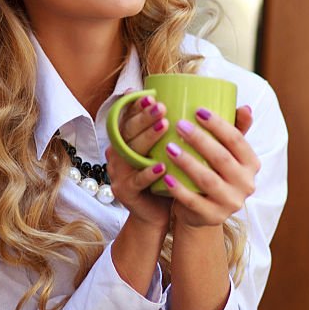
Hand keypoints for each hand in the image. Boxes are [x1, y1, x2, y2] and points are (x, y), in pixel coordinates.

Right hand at [106, 95, 171, 228]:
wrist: (154, 214)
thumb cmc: (163, 177)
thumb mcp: (163, 151)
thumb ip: (168, 131)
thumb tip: (190, 102)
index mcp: (125, 142)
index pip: (127, 119)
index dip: (137, 106)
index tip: (151, 95)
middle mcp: (117, 155)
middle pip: (128, 131)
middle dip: (145, 117)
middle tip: (161, 106)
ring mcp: (119, 173)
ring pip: (130, 152)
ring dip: (147, 137)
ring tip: (165, 125)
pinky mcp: (126, 192)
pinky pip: (136, 181)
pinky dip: (149, 173)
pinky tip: (162, 166)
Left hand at [162, 106, 257, 227]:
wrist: (203, 211)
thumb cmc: (213, 172)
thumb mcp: (226, 152)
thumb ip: (235, 129)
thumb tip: (245, 107)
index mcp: (251, 164)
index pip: (237, 140)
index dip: (218, 124)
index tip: (198, 110)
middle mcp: (246, 184)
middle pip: (221, 158)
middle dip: (199, 140)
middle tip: (179, 125)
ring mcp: (230, 203)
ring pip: (208, 180)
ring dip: (188, 162)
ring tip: (169, 147)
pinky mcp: (212, 217)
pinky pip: (194, 202)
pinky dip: (179, 189)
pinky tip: (166, 176)